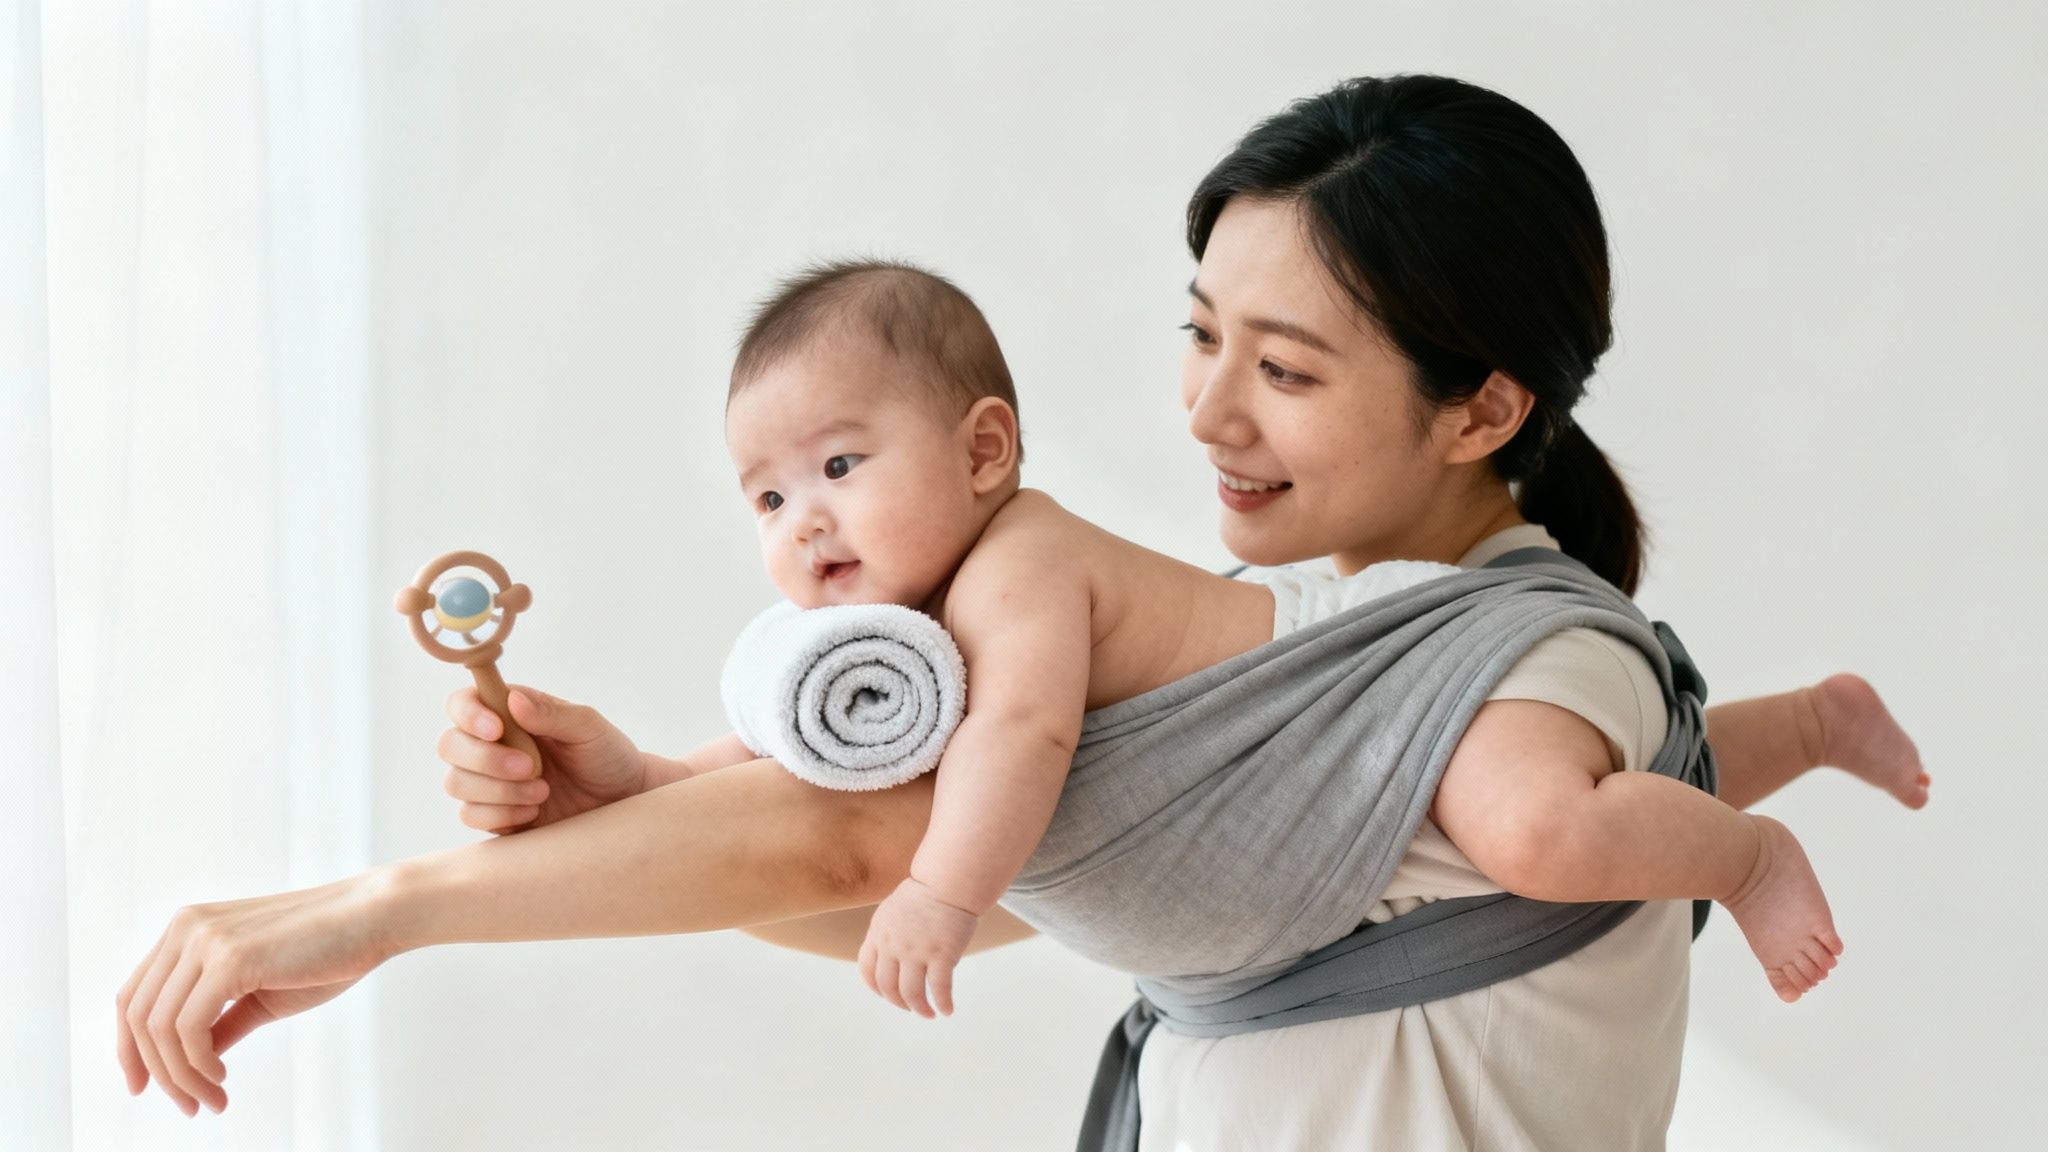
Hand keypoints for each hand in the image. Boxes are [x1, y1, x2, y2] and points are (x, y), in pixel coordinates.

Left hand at [116, 869, 399, 1117]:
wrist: (374, 918)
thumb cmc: (327, 952)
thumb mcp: (259, 993)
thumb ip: (220, 1021)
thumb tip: (192, 1062)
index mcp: (188, 928)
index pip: (133, 995)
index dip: (130, 1048)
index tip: (145, 1086)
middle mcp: (186, 928)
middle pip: (138, 1016)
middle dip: (159, 1072)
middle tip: (191, 1106)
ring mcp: (204, 939)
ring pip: (159, 1027)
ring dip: (181, 1076)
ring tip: (212, 1100)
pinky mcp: (229, 957)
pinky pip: (189, 1028)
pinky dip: (198, 1064)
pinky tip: (222, 1079)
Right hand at [439, 684, 644, 833]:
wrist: (622, 802)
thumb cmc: (607, 756)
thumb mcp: (589, 728)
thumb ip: (553, 713)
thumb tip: (514, 701)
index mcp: (509, 713)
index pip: (463, 703)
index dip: (468, 714)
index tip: (497, 729)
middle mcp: (491, 744)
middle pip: (450, 745)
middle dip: (486, 759)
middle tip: (531, 768)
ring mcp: (488, 781)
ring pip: (456, 783)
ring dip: (498, 790)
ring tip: (542, 792)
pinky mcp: (494, 814)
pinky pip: (470, 815)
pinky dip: (500, 814)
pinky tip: (533, 812)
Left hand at [857, 876, 979, 1017]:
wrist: (948, 881)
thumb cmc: (924, 894)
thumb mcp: (891, 911)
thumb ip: (884, 934)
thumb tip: (886, 957)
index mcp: (878, 933)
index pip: (867, 970)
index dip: (876, 988)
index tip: (887, 995)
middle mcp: (893, 945)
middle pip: (887, 987)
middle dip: (898, 1002)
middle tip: (910, 1008)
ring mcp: (917, 951)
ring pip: (911, 993)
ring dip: (920, 1009)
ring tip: (928, 1013)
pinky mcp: (942, 955)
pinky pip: (939, 989)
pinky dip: (943, 1004)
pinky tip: (947, 1010)